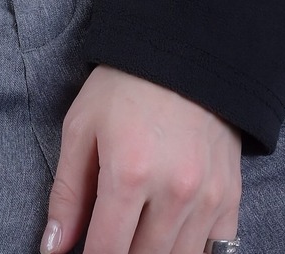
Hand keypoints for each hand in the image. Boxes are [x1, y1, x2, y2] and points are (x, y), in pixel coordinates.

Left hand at [41, 66, 241, 253]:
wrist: (184, 51)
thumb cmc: (124, 86)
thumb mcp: (81, 128)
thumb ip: (67, 194)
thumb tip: (53, 248)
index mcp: (129, 174)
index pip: (106, 252)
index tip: (85, 253)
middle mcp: (173, 192)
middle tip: (112, 235)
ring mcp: (208, 198)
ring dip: (154, 253)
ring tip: (138, 233)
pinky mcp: (231, 197)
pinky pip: (215, 250)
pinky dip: (191, 250)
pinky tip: (172, 233)